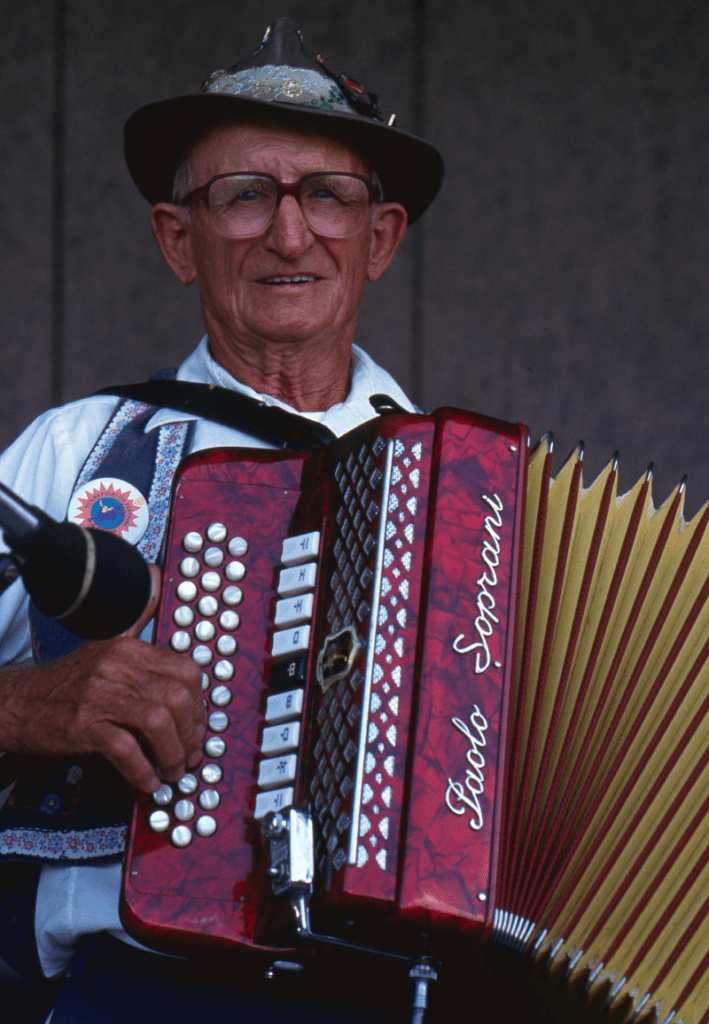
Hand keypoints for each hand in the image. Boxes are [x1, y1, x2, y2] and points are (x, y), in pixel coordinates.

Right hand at [0, 566, 206, 791]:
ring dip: (172, 754)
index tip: (197, 726)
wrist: (15, 702)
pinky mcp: (83, 725)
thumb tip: (157, 577)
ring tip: (173, 771)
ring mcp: (99, 695)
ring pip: (157, 722)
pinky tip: (147, 780)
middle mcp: (117, 667)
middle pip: (177, 697)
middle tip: (190, 755)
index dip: (199, 704)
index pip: (186, 671)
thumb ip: (136, 616)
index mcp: (128, 648)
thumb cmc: (63, 682)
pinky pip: (125, 750)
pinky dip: (142, 770)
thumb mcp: (103, 642)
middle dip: (191, 733)